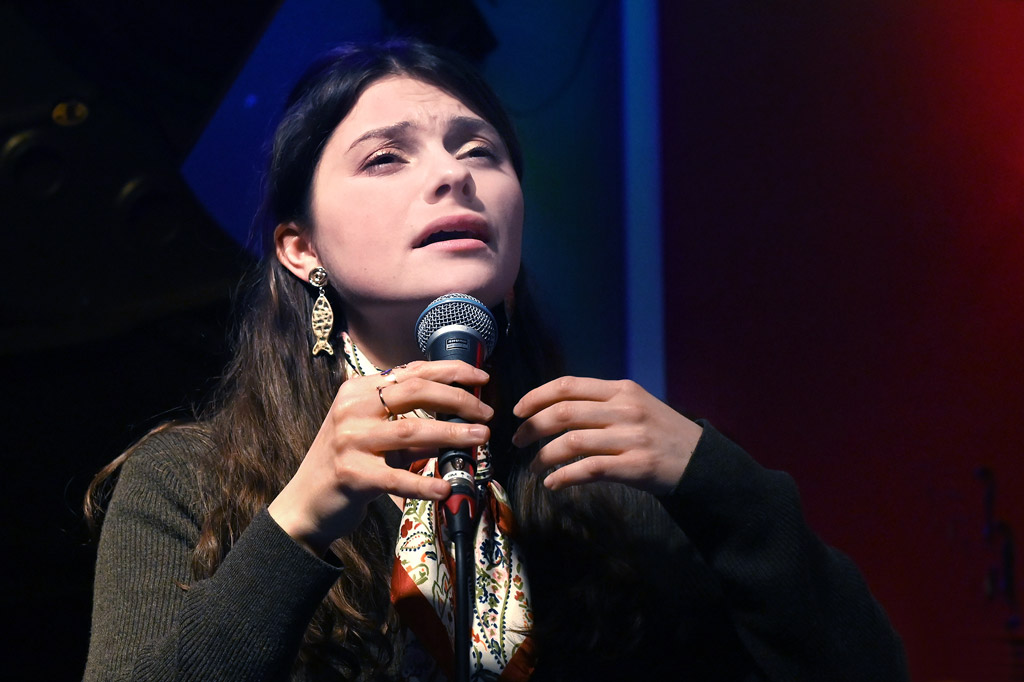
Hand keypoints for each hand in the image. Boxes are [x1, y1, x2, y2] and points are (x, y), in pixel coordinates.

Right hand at [269, 360, 492, 554]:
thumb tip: (460, 417)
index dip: (450, 371)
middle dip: (457, 399)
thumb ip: (410, 422)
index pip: (412, 371)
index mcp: (358, 391)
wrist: (307, 503)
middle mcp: (352, 409)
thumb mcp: (376, 434)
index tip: (481, 378)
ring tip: (481, 438)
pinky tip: (446, 488)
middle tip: (486, 413)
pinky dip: (424, 483)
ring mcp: (350, 440)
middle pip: (415, 392)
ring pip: (411, 430)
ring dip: (452, 434)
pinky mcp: (352, 473)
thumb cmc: (348, 464)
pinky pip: (396, 478)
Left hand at [512, 377, 702, 494]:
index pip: (568, 385)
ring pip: (572, 442)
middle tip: (518, 441)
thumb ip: (600, 403)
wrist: (700, 461)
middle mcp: (625, 409)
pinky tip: (553, 483)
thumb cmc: (660, 433)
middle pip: (563, 413)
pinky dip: (564, 477)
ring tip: (535, 466)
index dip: (536, 396)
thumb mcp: (635, 405)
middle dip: (532, 427)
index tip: (518, 411)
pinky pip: (588, 470)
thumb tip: (554, 409)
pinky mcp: (635, 466)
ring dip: (544, 456)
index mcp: (621, 389)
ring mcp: (631, 437)